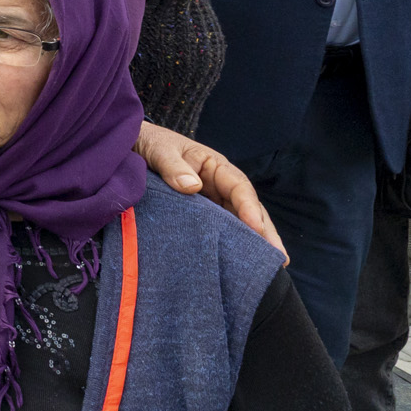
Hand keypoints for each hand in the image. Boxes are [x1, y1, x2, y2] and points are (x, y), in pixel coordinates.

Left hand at [134, 120, 284, 257]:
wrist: (131, 146)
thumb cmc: (150, 144)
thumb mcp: (160, 151)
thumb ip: (173, 167)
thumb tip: (193, 187)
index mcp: (215, 166)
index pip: (239, 188)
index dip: (249, 208)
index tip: (256, 227)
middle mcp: (219, 185)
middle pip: (247, 208)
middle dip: (264, 231)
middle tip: (279, 257)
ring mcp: (211, 200)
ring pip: (238, 221)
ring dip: (253, 241)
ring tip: (271, 266)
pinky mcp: (200, 214)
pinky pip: (220, 227)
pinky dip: (232, 242)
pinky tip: (239, 261)